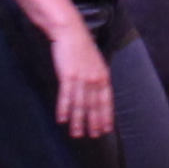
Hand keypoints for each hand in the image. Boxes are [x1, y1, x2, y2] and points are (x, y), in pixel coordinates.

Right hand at [49, 19, 115, 139]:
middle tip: (93, 136)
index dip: (106, 116)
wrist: (70, 31)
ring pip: (80, 104)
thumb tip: (96, 92)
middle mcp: (94, 78)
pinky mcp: (68, 75)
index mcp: (103, 75)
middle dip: (94, 122)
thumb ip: (97, 77)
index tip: (106, 129)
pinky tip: (62, 120)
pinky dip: (64, 109)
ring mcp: (82, 78)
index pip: (106, 100)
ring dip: (78, 121)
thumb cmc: (81, 46)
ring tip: (76, 134)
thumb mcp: (94, 62)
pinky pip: (66, 96)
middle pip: (94, 105)